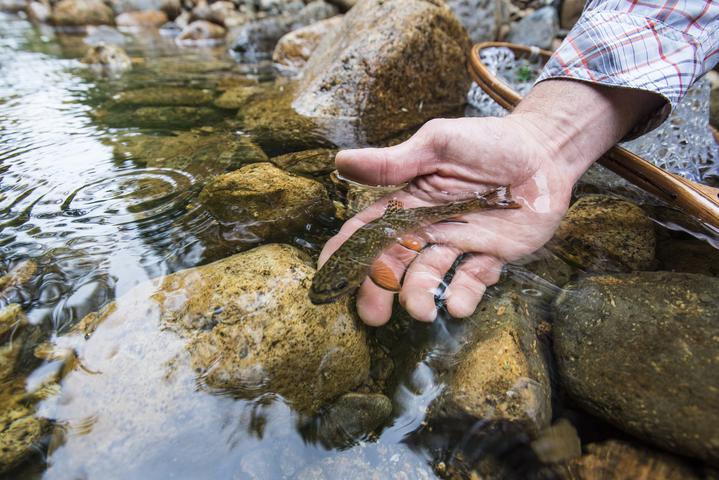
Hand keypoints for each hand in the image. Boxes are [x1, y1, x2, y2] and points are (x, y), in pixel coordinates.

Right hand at [318, 115, 574, 324]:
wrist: (545, 152)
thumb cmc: (488, 141)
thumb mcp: (438, 144)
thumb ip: (394, 162)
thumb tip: (341, 163)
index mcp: (408, 202)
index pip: (367, 231)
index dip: (345, 253)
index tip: (328, 278)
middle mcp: (427, 228)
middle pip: (392, 264)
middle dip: (377, 289)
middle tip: (372, 314)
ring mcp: (457, 245)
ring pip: (428, 277)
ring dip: (420, 296)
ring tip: (421, 311)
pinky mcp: (489, 258)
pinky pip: (471, 282)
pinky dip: (462, 297)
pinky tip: (458, 306)